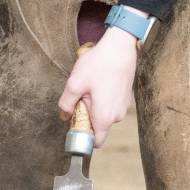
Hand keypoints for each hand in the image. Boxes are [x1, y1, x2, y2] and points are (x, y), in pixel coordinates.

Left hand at [57, 27, 137, 147]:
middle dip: (86, 116)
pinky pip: (110, 105)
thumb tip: (64, 115)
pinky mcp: (125, 98)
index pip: (95, 142)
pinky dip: (102, 99)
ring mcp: (123, 107)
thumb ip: (66, 104)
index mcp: (104, 117)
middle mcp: (116, 116)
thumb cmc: (99, 64)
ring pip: (103, 114)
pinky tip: (99, 82)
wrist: (120, 47)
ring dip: (94, 105)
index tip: (75, 125)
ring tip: (90, 86)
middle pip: (97, 126)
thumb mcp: (75, 84)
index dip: (83, 138)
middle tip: (81, 96)